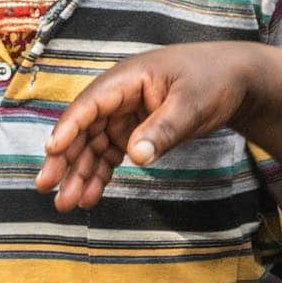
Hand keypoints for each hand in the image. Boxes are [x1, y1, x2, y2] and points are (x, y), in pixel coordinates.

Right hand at [37, 44, 251, 211]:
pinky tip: (90, 196)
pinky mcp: (133, 130)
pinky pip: (109, 153)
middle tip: (47, 187)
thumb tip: (135, 156)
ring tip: (66, 203)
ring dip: (79, 173)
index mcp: (127, 79)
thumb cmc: (212, 81)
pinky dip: (100, 174)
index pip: (90, 104)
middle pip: (83, 128)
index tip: (51, 151)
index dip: (69, 127)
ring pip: (92, 145)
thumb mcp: (191, 104)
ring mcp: (124, 114)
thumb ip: (163, 129)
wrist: (235, 79)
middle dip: (64, 159)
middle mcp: (118, 96)